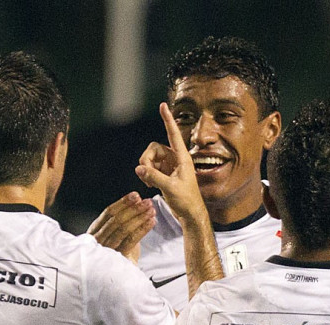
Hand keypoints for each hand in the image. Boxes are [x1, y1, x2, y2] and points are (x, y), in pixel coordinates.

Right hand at [88, 192, 155, 262]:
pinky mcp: (117, 258)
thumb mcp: (118, 237)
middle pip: (116, 220)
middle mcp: (98, 239)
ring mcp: (106, 249)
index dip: (123, 203)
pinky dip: (142, 229)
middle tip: (147, 202)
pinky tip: (151, 222)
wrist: (119, 280)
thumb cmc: (118, 258)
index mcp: (96, 231)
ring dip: (139, 217)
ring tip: (151, 210)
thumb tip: (137, 207)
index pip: (108, 213)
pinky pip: (131, 240)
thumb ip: (123, 224)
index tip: (135, 196)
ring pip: (124, 229)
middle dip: (133, 209)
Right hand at [137, 102, 206, 224]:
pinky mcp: (164, 173)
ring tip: (151, 183)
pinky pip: (149, 167)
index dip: (167, 119)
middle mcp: (175, 158)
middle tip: (146, 175)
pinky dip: (147, 175)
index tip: (163, 105)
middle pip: (153, 149)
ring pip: (149, 158)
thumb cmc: (186, 201)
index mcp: (182, 158)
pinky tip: (151, 186)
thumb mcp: (170, 188)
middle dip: (147, 160)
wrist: (190, 214)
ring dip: (146, 169)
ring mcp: (169, 165)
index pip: (173, 134)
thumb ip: (154, 177)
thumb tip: (139, 168)